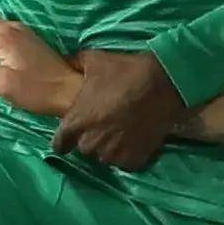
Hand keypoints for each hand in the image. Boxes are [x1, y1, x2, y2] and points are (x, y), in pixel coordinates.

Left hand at [54, 47, 186, 169]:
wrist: (164, 82)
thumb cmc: (125, 71)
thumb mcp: (95, 61)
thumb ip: (74, 64)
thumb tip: (65, 63)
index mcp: (77, 121)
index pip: (60, 143)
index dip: (64, 140)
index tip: (71, 136)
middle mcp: (91, 141)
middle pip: (84, 148)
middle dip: (90, 138)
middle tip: (103, 126)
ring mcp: (113, 152)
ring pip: (104, 157)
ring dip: (108, 148)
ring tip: (119, 134)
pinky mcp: (134, 159)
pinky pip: (124, 163)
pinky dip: (126, 155)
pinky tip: (132, 141)